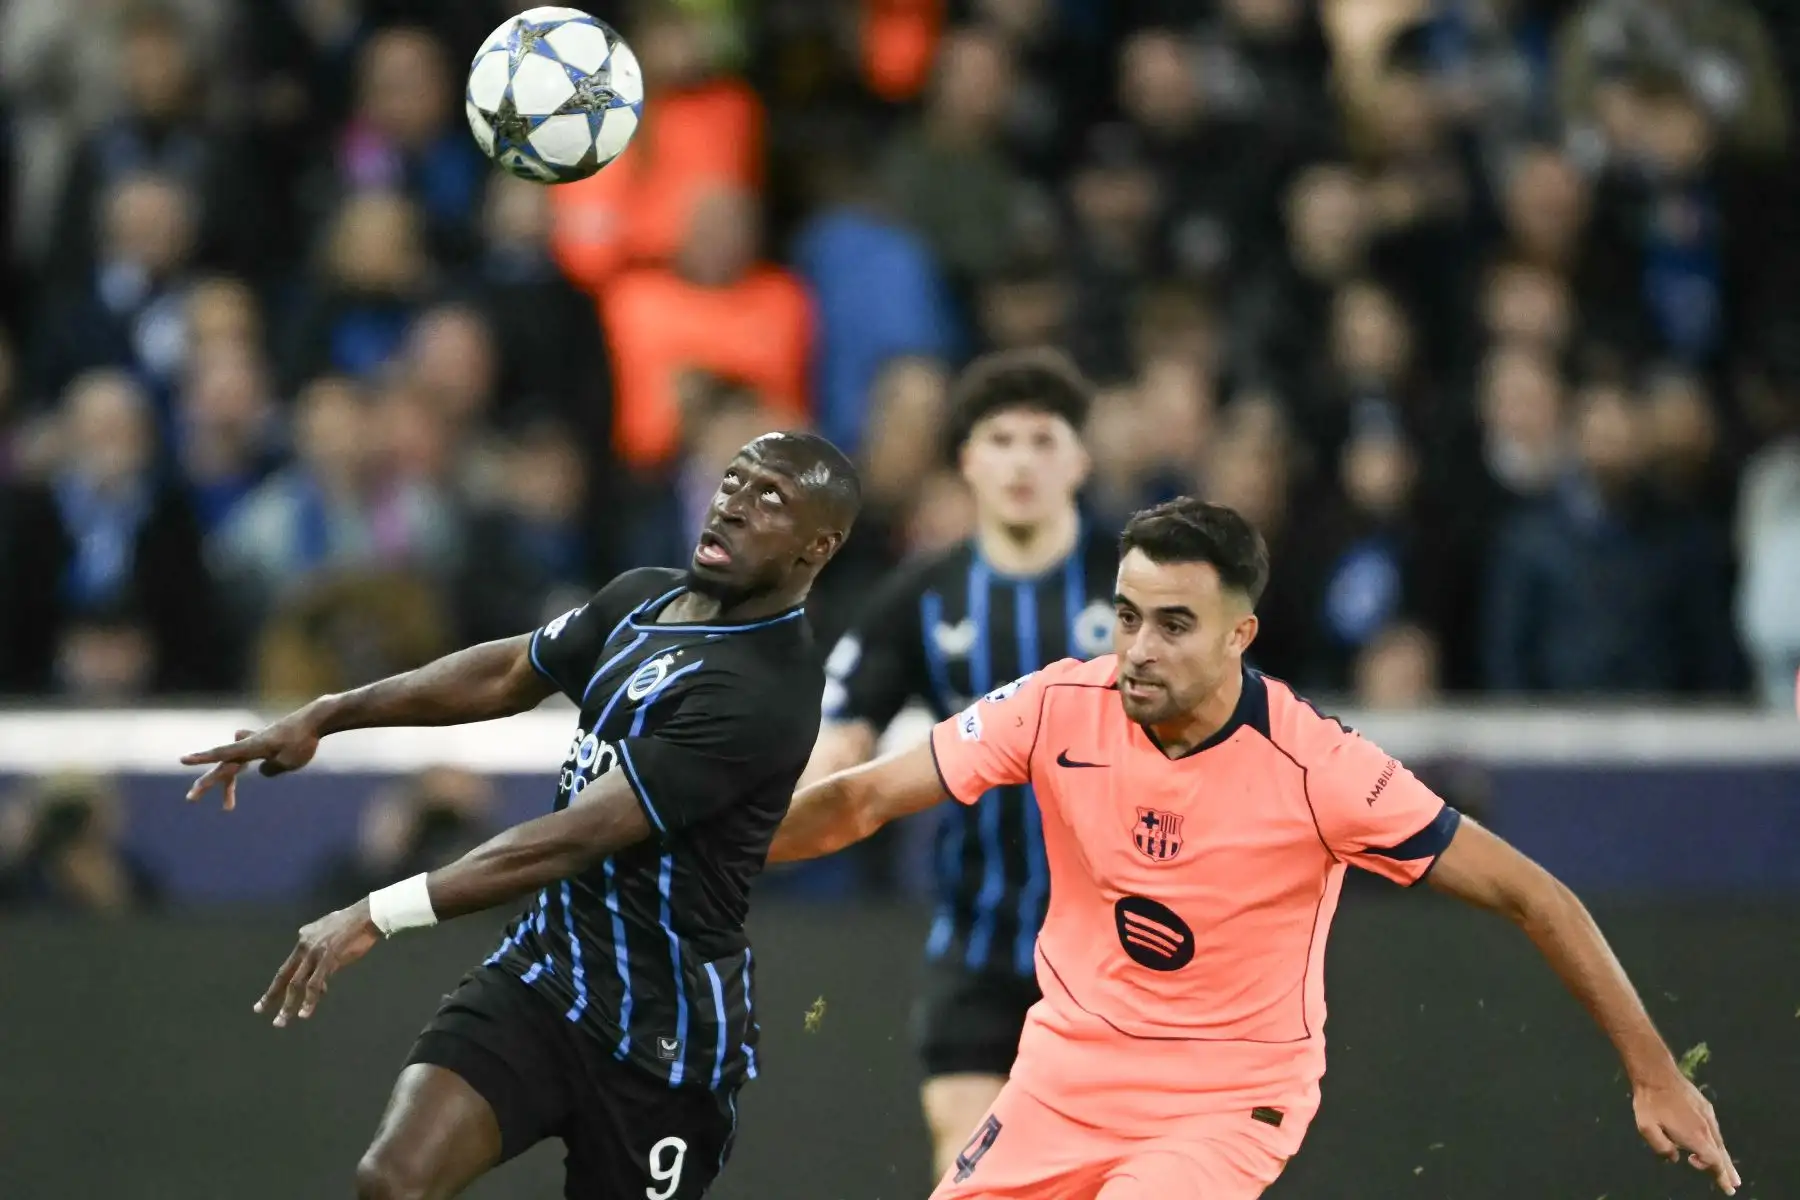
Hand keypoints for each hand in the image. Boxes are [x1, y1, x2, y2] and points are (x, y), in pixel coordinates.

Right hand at [181, 709, 324, 809]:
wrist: (316, 719)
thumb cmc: (302, 741)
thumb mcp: (287, 762)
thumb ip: (271, 769)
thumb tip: (262, 770)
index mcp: (251, 747)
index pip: (222, 753)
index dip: (202, 757)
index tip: (182, 759)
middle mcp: (249, 744)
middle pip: (224, 765)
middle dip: (208, 783)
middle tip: (190, 799)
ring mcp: (256, 743)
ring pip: (234, 766)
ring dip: (230, 786)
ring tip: (228, 807)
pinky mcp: (264, 744)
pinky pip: (247, 761)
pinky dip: (246, 772)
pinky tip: (250, 776)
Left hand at [255, 899, 379, 1027]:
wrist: (367, 916)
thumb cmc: (353, 925)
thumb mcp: (329, 937)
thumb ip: (322, 956)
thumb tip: (322, 977)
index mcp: (303, 939)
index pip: (289, 966)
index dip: (280, 983)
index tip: (271, 997)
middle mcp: (304, 946)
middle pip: (284, 975)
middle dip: (271, 995)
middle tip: (260, 1010)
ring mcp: (314, 953)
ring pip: (296, 983)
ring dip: (288, 1004)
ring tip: (281, 1021)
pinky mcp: (327, 959)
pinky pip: (314, 984)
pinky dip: (309, 1000)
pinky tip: (304, 1013)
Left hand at [1633, 1072, 1738, 1193]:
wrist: (1656, 1073)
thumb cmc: (1649, 1102)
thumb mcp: (1646, 1128)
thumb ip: (1662, 1147)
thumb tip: (1675, 1158)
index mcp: (1695, 1135)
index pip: (1713, 1161)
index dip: (1716, 1173)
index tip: (1720, 1183)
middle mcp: (1706, 1127)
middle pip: (1721, 1154)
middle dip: (1727, 1171)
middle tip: (1734, 1185)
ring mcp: (1707, 1115)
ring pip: (1719, 1142)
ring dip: (1724, 1158)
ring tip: (1729, 1172)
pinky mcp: (1705, 1106)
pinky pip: (1715, 1130)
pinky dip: (1718, 1142)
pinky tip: (1716, 1145)